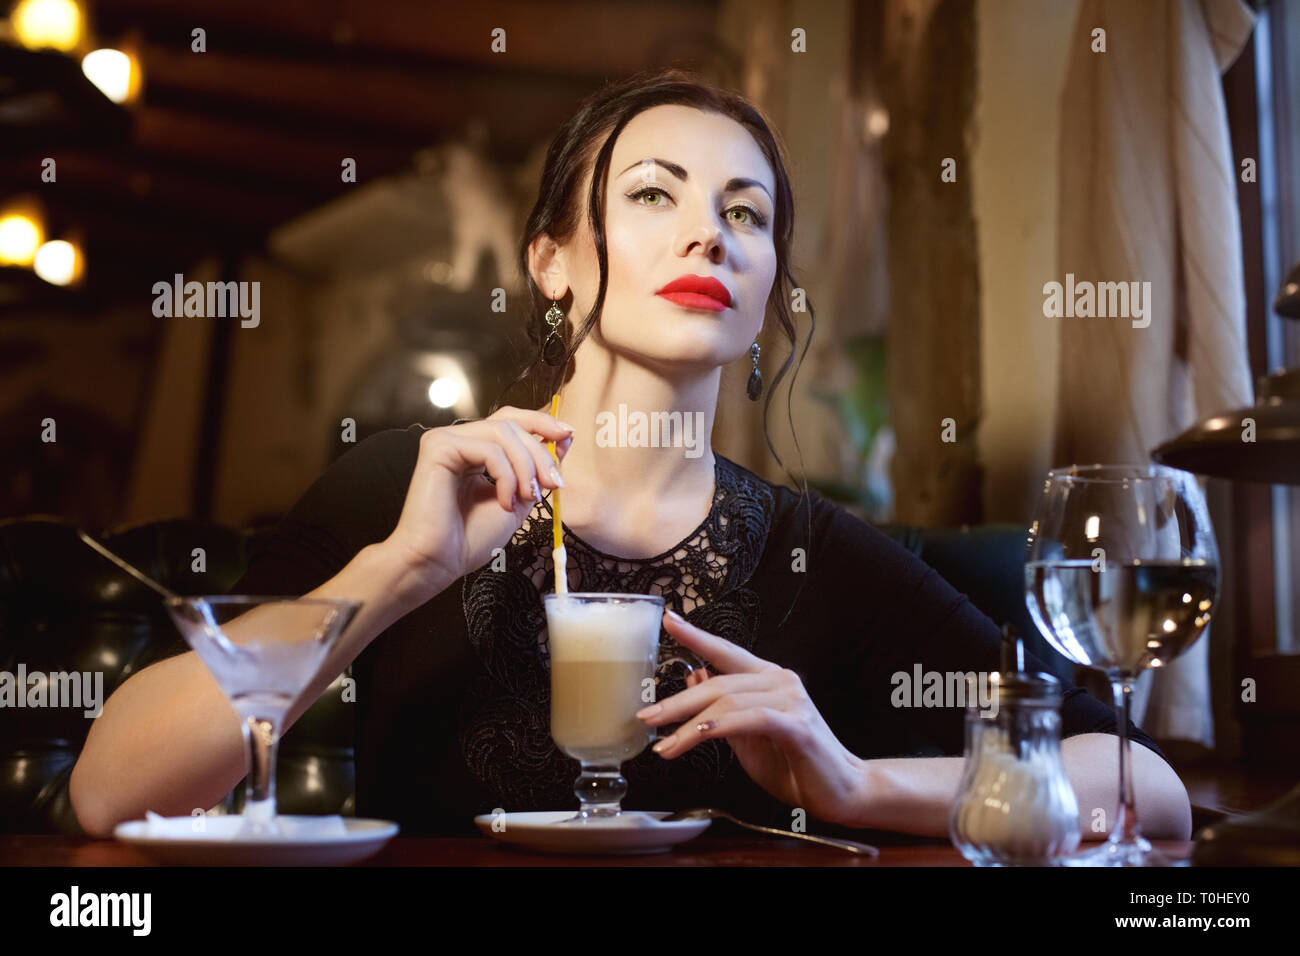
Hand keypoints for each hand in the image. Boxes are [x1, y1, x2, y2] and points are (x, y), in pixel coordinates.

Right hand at [382, 406, 573, 599]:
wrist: (440, 563)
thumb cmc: (471, 538)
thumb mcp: (519, 499)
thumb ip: (537, 468)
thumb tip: (565, 437)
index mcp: (474, 449)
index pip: (510, 420)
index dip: (541, 422)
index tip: (568, 435)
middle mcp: (458, 439)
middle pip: (510, 423)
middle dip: (540, 452)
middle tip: (553, 483)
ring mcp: (446, 440)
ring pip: (502, 432)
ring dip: (526, 465)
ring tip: (529, 496)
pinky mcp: (438, 447)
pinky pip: (488, 449)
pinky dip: (505, 475)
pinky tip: (505, 501)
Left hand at [637, 610, 865, 828]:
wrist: (840, 791)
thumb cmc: (795, 764)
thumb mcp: (746, 736)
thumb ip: (722, 709)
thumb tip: (693, 677)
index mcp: (767, 678)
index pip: (725, 650)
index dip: (695, 635)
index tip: (668, 620)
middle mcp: (779, 680)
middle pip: (717, 681)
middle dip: (676, 701)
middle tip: (647, 716)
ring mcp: (790, 699)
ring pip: (727, 701)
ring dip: (688, 725)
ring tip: (664, 744)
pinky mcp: (795, 724)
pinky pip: (748, 719)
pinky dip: (717, 726)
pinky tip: (695, 737)